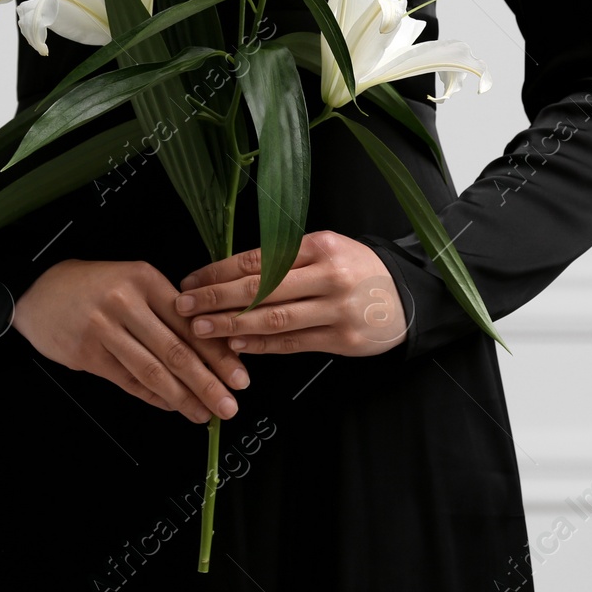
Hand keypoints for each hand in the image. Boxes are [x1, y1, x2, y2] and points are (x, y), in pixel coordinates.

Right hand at [13, 259, 248, 422]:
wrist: (37, 290)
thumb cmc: (93, 287)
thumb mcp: (132, 282)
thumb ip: (167, 310)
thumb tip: (211, 348)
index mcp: (144, 279)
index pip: (190, 322)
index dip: (218, 354)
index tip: (239, 376)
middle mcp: (125, 302)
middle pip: (176, 350)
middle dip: (208, 382)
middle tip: (229, 405)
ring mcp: (103, 329)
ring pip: (152, 371)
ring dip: (183, 397)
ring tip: (204, 413)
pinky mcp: (86, 354)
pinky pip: (128, 381)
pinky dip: (154, 397)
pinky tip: (172, 406)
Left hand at [175, 231, 405, 355]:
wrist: (408, 297)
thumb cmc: (357, 269)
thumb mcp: (326, 250)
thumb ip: (285, 259)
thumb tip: (229, 273)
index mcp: (320, 245)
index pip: (259, 259)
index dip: (219, 271)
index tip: (191, 281)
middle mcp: (329, 275)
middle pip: (261, 288)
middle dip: (216, 298)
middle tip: (184, 306)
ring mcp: (336, 309)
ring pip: (274, 319)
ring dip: (232, 325)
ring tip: (201, 328)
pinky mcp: (342, 339)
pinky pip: (292, 342)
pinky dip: (261, 345)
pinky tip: (236, 346)